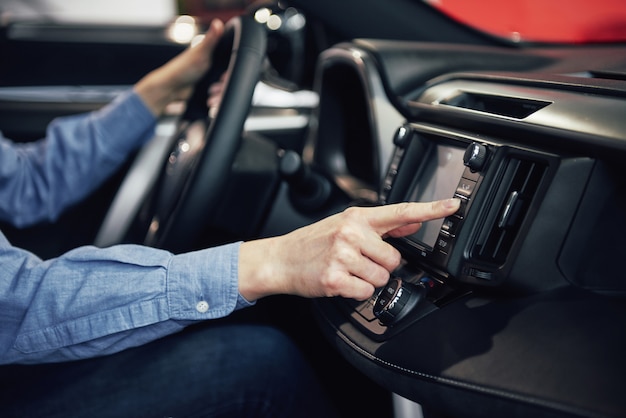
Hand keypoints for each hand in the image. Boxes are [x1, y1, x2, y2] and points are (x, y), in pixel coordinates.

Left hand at [135, 19, 224, 115]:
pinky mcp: (207, 91)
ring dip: (218, 97)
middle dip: (222, 88)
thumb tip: (218, 23)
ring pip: (223, 91)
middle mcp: (212, 67)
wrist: (170, 89)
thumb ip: (211, 39)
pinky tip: (209, 102)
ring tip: (210, 100)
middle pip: (228, 80)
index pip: (230, 66)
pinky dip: (215, 101)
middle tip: (213, 89)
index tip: (222, 79)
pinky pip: (217, 98)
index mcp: (212, 55)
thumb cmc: (181, 69)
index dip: (229, 74)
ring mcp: (210, 80)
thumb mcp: (199, 53)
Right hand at [238, 198, 460, 300]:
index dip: (431, 210)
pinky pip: (365, 292)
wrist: (282, 259)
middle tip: (359, 261)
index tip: (453, 207)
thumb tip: (414, 219)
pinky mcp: (334, 278)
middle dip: (382, 265)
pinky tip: (341, 282)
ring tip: (348, 271)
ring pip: (382, 277)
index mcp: (358, 217)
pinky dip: (356, 292)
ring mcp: (342, 255)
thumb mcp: (347, 225)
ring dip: (368, 280)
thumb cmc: (314, 242)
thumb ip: (383, 225)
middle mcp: (351, 233)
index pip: (401, 211)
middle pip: (395, 258)